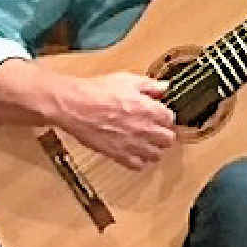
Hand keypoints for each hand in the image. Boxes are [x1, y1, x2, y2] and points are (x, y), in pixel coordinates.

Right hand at [54, 72, 175, 170]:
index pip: (171, 119)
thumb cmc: (96, 92)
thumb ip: (149, 85)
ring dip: (153, 149)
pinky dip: (139, 161)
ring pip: (156, 155)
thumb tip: (164, 87)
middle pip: (168, 140)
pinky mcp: (119, 155)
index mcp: (149, 109)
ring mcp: (133, 144)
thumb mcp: (126, 80)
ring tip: (146, 143)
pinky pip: (138, 166)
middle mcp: (144, 129)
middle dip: (163, 134)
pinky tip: (133, 152)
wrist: (75, 106)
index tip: (160, 116)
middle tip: (156, 130)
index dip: (165, 117)